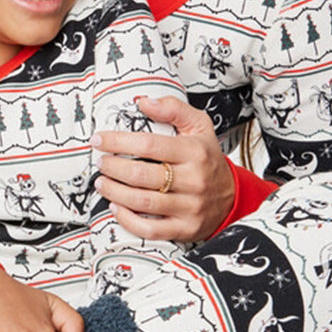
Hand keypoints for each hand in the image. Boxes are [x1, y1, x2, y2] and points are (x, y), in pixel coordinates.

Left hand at [91, 96, 234, 242]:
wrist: (232, 196)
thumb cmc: (207, 158)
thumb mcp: (199, 126)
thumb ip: (173, 109)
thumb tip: (144, 102)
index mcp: (194, 152)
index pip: (149, 145)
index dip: (118, 142)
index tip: (99, 140)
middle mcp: (193, 180)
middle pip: (141, 175)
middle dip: (112, 168)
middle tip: (101, 162)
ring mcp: (190, 207)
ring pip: (142, 202)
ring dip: (114, 192)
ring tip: (102, 182)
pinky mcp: (185, 229)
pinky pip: (150, 229)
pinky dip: (127, 219)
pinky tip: (116, 207)